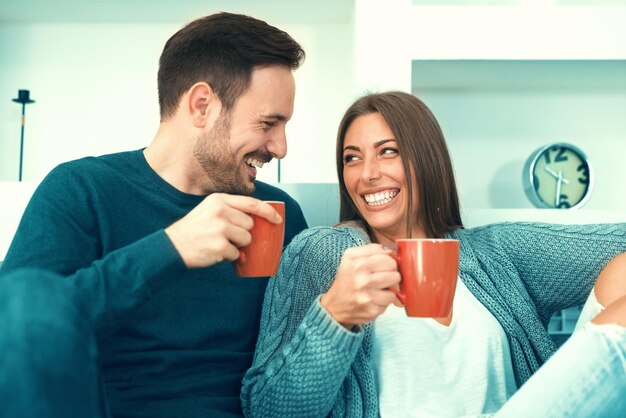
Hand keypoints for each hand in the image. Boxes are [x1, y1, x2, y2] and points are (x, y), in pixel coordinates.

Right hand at [165, 194, 281, 268]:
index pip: (251, 203)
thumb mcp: (210, 210)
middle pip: (250, 224)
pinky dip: (229, 257)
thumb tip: (259, 219)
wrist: (172, 246)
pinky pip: (236, 254)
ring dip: (237, 245)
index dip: (268, 212)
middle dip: (243, 233)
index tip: (277, 219)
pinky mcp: (219, 246)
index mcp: (219, 200)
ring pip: (246, 239)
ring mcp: (220, 229)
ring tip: (219, 243)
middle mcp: (220, 211)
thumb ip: (230, 210)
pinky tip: (214, 252)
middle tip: (225, 235)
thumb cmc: (194, 229)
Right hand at [320, 244, 400, 327]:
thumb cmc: (346, 279)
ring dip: (388, 289)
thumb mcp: (350, 257)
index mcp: (358, 264)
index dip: (388, 262)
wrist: (334, 306)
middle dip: (390, 275)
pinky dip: (384, 300)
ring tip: (377, 288)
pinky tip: (374, 298)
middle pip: (395, 274)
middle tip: (381, 277)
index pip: (388, 259)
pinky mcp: (372, 310)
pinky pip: (389, 302)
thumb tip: (392, 250)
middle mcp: (362, 280)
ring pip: (395, 289)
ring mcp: (367, 297)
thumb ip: (372, 249)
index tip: (383, 266)